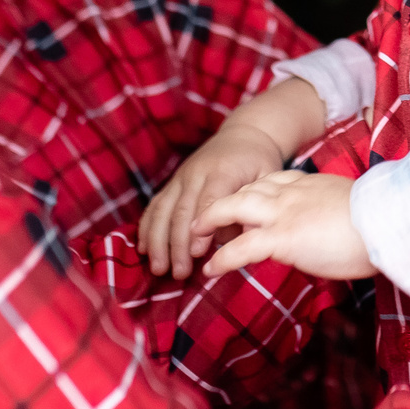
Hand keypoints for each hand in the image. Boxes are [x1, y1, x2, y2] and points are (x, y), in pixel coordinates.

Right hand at [139, 124, 283, 277]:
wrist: (244, 135)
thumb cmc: (258, 163)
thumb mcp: (266, 179)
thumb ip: (253, 206)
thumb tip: (240, 238)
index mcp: (223, 172)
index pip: (208, 202)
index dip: (201, 229)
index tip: (198, 254)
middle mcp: (197, 174)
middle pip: (182, 211)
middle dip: (177, 244)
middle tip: (178, 273)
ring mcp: (181, 178)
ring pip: (163, 210)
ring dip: (158, 241)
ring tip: (159, 268)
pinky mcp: (172, 182)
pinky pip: (155, 205)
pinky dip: (147, 227)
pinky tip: (143, 249)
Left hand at [198, 170, 374, 279]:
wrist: (387, 223)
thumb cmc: (381, 222)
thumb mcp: (353, 208)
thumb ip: (333, 214)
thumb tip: (332, 230)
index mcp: (310, 184)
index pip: (271, 181)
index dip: (252, 192)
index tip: (241, 203)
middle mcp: (292, 193)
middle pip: (244, 190)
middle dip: (219, 204)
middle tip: (203, 220)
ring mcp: (284, 213)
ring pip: (232, 209)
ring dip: (209, 224)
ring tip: (194, 240)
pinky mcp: (282, 238)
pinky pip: (241, 247)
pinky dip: (221, 259)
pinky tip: (210, 270)